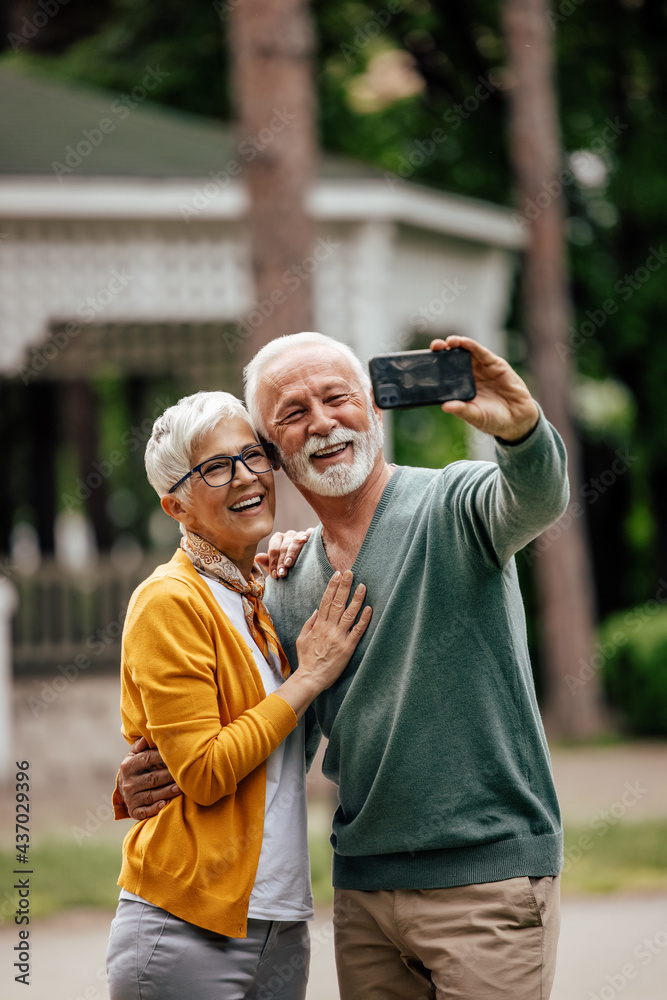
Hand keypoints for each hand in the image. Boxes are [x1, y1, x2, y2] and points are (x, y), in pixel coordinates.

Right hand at [118, 736, 181, 820]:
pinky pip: (144, 811)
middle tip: (184, 773)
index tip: (178, 753)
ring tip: (180, 788)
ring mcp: (130, 798)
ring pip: (151, 795)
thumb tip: (146, 735)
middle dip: (168, 776)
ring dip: (166, 792)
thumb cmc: (136, 768)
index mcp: (127, 766)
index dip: (162, 756)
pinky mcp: (134, 811)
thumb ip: (140, 746)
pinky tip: (164, 805)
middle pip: (152, 778)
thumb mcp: (134, 755)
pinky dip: (154, 808)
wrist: (124, 790)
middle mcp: (128, 782)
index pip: (147, 759)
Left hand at [256, 528, 313, 578]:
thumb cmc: (290, 565)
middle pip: (283, 547)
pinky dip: (306, 536)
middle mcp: (288, 535)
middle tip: (281, 574)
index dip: (273, 562)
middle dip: (281, 561)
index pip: (273, 550)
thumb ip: (268, 562)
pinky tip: (305, 541)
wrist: (307, 566)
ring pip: (295, 541)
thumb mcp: (278, 566)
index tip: (275, 575)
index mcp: (278, 539)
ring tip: (288, 564)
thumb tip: (257, 557)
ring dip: (291, 553)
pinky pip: (309, 533)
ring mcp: (300, 534)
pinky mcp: (311, 534)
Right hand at [277, 571, 371, 717]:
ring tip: (362, 586)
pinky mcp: (347, 648)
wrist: (310, 678)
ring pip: (348, 614)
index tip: (337, 574)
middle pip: (337, 603)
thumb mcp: (302, 638)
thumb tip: (317, 610)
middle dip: (344, 587)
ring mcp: (339, 637)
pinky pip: (357, 632)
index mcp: (318, 625)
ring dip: (356, 599)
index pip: (326, 601)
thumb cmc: (307, 659)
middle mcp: (329, 628)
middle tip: (350, 572)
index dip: (332, 587)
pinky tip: (369, 609)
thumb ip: (310, 623)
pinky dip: (363, 620)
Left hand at [431, 335, 538, 440]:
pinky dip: (473, 346)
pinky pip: (482, 353)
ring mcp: (483, 369)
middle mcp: (470, 375)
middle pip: (454, 358)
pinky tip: (465, 342)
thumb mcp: (476, 416)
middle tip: (435, 347)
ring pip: (467, 352)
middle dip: (444, 350)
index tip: (425, 360)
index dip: (436, 364)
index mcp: (462, 387)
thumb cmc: (493, 419)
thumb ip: (462, 410)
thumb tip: (445, 407)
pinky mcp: (496, 365)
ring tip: (449, 342)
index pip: (446, 372)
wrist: (518, 420)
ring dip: (458, 344)